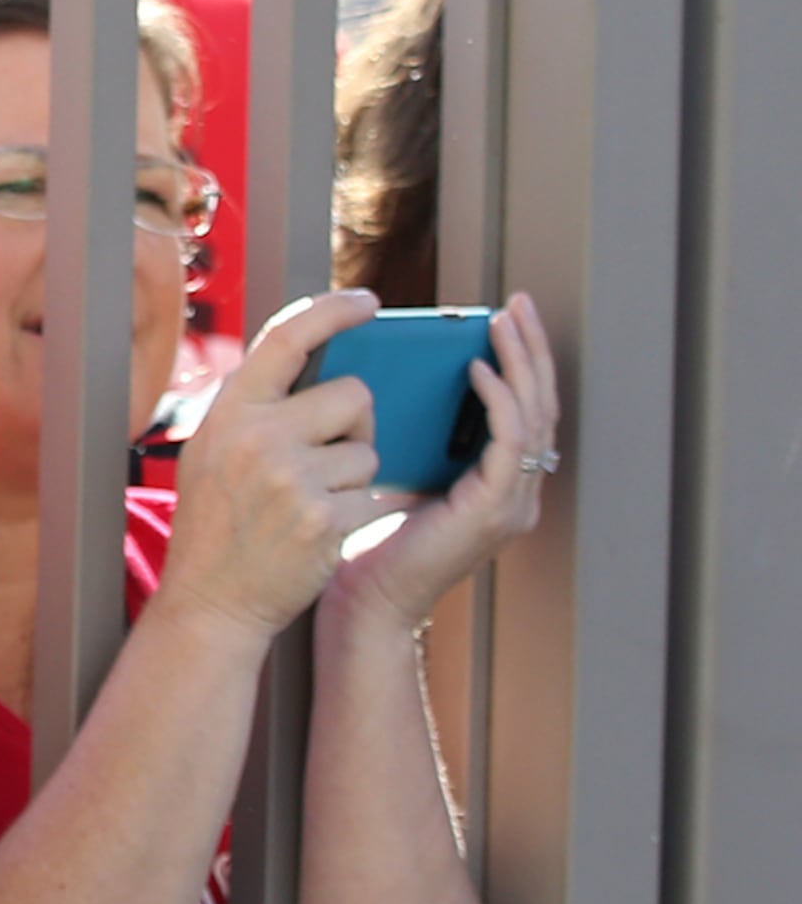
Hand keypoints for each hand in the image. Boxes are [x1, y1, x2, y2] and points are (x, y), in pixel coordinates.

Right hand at [151, 289, 386, 642]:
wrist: (210, 601)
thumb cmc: (216, 525)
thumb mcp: (213, 452)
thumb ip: (256, 408)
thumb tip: (312, 364)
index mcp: (230, 412)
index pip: (287, 337)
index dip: (332, 310)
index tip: (366, 302)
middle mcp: (258, 437)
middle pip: (353, 394)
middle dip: (355, 424)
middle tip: (325, 458)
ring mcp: (291, 479)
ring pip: (368, 451)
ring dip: (354, 477)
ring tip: (309, 505)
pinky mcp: (323, 519)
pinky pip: (371, 495)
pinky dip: (355, 514)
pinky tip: (318, 533)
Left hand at [326, 293, 560, 635]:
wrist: (363, 600)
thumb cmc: (367, 539)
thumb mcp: (395, 472)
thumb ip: (412, 434)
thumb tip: (395, 377)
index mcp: (498, 483)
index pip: (525, 409)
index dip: (522, 361)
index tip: (507, 315)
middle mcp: (517, 492)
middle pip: (540, 404)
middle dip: (531, 349)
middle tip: (518, 303)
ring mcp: (512, 503)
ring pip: (533, 416)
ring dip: (521, 364)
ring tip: (503, 323)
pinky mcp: (494, 511)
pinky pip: (510, 444)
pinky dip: (498, 402)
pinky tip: (480, 370)